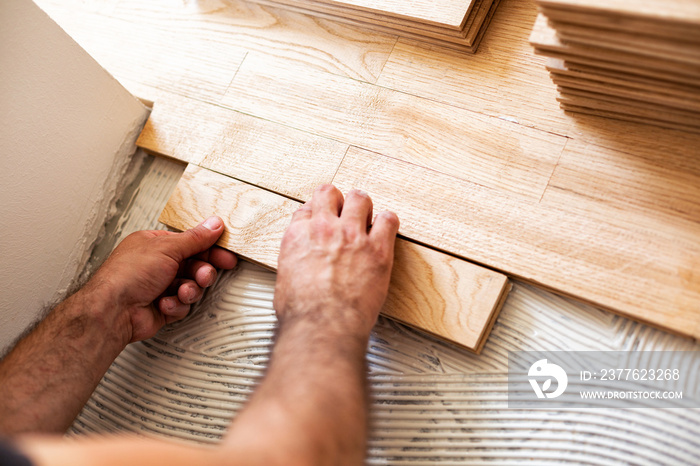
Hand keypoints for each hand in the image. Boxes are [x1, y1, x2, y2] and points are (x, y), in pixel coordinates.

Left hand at [89, 216, 236, 342]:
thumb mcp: (167, 248)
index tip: (225, 255)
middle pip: (194, 266)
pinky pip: (182, 305)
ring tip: (182, 291)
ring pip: (191, 286)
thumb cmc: (126, 276)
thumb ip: (195, 238)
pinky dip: (176, 305)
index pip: (190, 243)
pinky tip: (164, 303)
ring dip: (189, 290)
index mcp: (155, 244)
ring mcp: (159, 286)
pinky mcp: (162, 307)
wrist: (113, 311)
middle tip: (204, 275)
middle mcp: (157, 264)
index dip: (210, 248)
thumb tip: (213, 225)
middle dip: (201, 272)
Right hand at [273, 185, 398, 336]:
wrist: (322, 326)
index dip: (318, 212)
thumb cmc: (302, 313)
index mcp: (298, 236)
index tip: (324, 219)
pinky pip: (388, 220)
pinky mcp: (377, 249)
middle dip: (338, 201)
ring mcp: (352, 235)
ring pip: (360, 199)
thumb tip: (301, 265)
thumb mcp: (284, 280)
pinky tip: (385, 230)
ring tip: (366, 219)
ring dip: (363, 208)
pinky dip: (387, 223)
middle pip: (331, 194)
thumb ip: (295, 261)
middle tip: (345, 213)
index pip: (308, 208)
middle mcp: (324, 229)